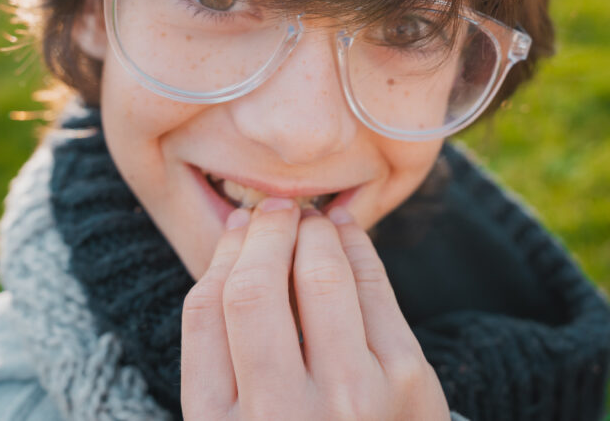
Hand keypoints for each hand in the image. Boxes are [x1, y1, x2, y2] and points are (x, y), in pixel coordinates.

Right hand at [181, 197, 450, 419]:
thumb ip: (227, 350)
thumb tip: (241, 237)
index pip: (205, 311)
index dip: (223, 255)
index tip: (239, 230)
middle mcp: (279, 415)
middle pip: (255, 289)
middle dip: (265, 233)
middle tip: (274, 209)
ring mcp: (348, 397)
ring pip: (319, 277)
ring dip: (313, 232)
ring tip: (310, 220)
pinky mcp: (404, 379)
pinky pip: (373, 286)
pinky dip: (356, 246)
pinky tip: (346, 231)